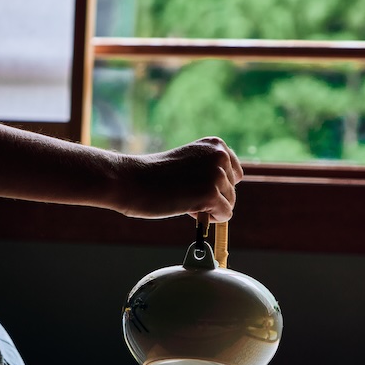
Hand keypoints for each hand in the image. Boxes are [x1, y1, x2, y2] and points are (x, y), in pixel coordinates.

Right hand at [115, 137, 242, 221]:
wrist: (131, 180)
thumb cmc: (153, 175)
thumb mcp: (188, 163)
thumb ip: (208, 170)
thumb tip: (226, 194)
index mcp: (215, 144)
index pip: (234, 173)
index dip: (214, 185)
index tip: (193, 184)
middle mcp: (220, 156)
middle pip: (231, 190)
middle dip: (210, 197)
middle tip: (184, 192)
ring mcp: (216, 175)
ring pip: (228, 204)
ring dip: (207, 208)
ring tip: (182, 198)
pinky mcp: (211, 194)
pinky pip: (223, 215)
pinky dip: (207, 219)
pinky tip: (187, 208)